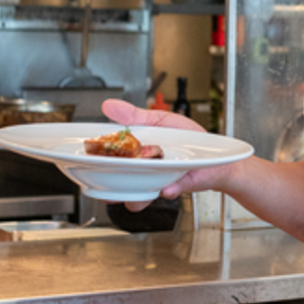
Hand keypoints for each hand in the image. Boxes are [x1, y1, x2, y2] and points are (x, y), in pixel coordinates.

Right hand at [100, 99, 244, 210]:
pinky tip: (167, 188)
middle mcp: (144, 173)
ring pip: (138, 198)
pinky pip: (169, 192)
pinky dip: (168, 190)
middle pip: (117, 187)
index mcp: (135, 156)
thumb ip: (134, 115)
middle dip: (108, 189)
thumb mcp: (160, 120)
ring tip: (133, 186)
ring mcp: (159, 182)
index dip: (95, 165)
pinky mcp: (179, 187)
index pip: (109, 163)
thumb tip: (108, 105)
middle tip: (104, 182)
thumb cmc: (188, 138)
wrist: (216, 153)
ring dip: (134, 195)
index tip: (86, 161)